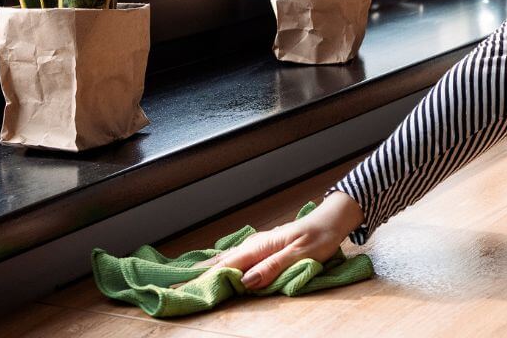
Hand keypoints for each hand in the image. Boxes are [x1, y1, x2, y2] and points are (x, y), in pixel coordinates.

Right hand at [181, 192, 364, 290]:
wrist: (333, 219)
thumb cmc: (320, 236)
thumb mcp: (300, 254)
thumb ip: (273, 267)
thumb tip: (246, 281)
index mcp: (261, 246)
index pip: (227, 266)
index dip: (204, 278)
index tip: (182, 287)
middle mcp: (256, 244)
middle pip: (221, 262)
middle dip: (198, 275)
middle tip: (173, 286)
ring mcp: (259, 244)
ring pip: (227, 259)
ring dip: (207, 269)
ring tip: (186, 279)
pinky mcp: (264, 247)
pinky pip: (237, 257)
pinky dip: (222, 263)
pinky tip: (215, 266)